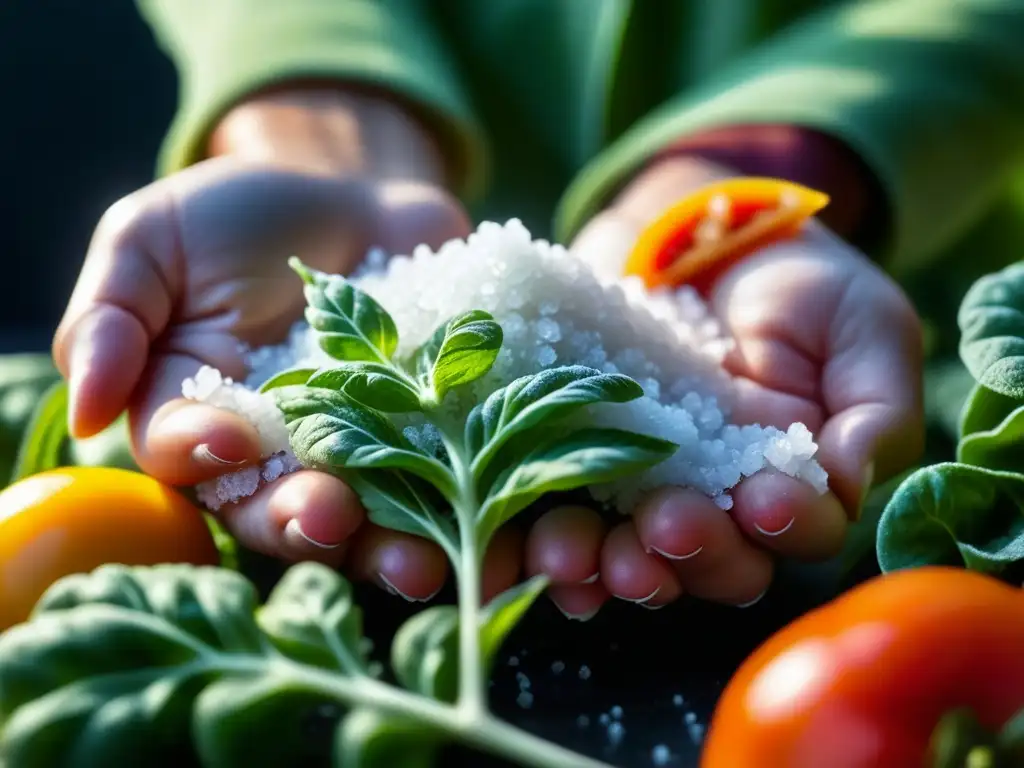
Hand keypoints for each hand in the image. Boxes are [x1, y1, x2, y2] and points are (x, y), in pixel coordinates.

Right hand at [52, 85, 513, 600]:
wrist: (352, 194)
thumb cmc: (236, 215)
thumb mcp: (152, 240)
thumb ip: (112, 317)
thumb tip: (85, 407)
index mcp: (198, 421)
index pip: (188, 457)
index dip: (202, 455)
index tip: (226, 439)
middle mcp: (278, 457)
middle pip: (282, 511)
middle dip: (305, 521)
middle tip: (331, 518)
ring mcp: (362, 453)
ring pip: (373, 519)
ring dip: (393, 545)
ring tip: (424, 559)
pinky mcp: (436, 436)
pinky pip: (453, 481)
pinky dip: (476, 505)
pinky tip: (499, 517)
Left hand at [517, 156, 923, 617]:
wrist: (694, 230)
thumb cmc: (797, 281)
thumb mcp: (863, 325)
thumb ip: (874, 409)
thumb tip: (848, 486)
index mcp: (793, 483)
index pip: (798, 532)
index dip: (787, 528)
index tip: (764, 500)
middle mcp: (719, 501)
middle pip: (712, 563)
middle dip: (692, 555)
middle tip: (668, 524)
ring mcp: (644, 483)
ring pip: (634, 553)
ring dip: (611, 564)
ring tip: (584, 554)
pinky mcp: (579, 453)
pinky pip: (565, 509)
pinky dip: (551, 536)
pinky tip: (534, 544)